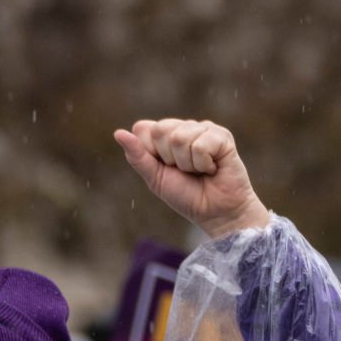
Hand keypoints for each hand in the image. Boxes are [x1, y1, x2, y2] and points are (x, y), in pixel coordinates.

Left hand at [114, 118, 271, 237]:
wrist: (215, 212)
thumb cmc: (186, 196)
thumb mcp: (155, 178)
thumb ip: (137, 156)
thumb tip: (118, 133)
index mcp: (165, 135)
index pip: (143, 129)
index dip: (151, 153)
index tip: (165, 168)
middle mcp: (184, 127)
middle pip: (161, 130)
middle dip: (169, 158)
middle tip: (185, 171)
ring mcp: (204, 129)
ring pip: (181, 137)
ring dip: (188, 164)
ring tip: (200, 171)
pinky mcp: (222, 135)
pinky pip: (201, 145)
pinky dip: (203, 164)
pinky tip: (213, 168)